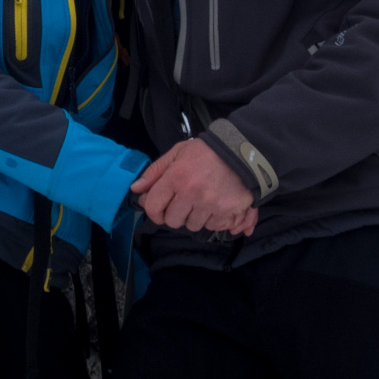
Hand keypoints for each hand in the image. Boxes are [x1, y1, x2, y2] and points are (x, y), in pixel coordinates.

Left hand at [131, 139, 256, 235]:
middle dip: (175, 214)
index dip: (153, 211)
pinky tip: (215, 205)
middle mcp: (191, 193)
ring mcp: (210, 204)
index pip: (153, 206)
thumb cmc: (207, 152)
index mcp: (176, 177)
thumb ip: (155, 171)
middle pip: (172, 221)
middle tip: (184, 202)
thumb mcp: (178, 153)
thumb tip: (136, 189)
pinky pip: (212, 226)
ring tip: (202, 201)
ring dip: (195, 217)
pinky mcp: (227, 211)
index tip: (159, 209)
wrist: (242, 152)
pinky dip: (212, 219)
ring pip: (193, 226)